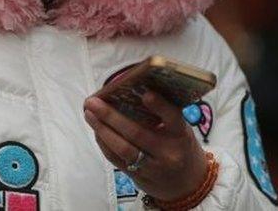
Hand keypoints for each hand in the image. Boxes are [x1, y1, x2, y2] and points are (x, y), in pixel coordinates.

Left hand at [83, 90, 208, 201]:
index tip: (145, 93)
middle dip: (111, 116)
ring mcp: (153, 168)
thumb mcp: (179, 130)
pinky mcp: (139, 178)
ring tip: (89, 114)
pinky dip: (104, 144)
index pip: (173, 118)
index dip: (159, 106)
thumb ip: (162, 115)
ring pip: (123, 149)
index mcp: (181, 135)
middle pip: (137, 133)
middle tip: (93, 102)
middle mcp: (168, 152)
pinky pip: (117, 160)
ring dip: (103, 130)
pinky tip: (97, 131)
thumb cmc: (179, 147)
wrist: (188, 184)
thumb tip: (129, 92)